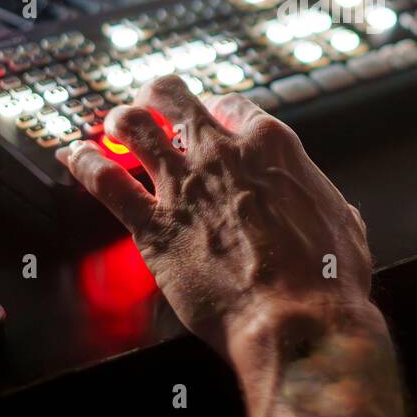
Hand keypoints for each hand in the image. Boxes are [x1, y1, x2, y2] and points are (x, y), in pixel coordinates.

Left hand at [59, 76, 406, 416]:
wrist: (298, 320)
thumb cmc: (328, 279)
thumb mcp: (344, 223)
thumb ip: (324, 202)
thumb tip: (327, 207)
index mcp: (272, 147)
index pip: (231, 107)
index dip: (217, 110)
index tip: (212, 118)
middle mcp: (222, 155)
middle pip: (177, 100)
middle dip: (160, 95)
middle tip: (153, 98)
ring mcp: (183, 187)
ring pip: (135, 127)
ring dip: (122, 119)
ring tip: (115, 120)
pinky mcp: (153, 227)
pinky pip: (106, 182)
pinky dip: (85, 163)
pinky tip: (73, 155)